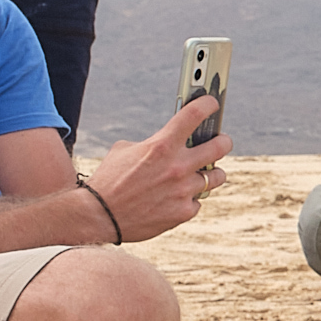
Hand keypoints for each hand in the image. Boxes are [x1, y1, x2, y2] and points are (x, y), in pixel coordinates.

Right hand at [85, 95, 232, 240]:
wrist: (98, 216)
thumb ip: (151, 144)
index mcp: (162, 145)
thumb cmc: (108, 180)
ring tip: (201, 172)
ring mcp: (183, 190)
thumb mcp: (124, 151)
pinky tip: (177, 198)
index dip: (208, 104)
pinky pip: (197, 201)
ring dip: (211, 173)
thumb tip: (168, 141)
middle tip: (221, 141)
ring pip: (216, 176)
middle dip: (223, 141)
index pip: (194, 115)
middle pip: (221, 146)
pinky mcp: (183, 211)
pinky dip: (189, 199)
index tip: (212, 103)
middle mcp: (178, 166)